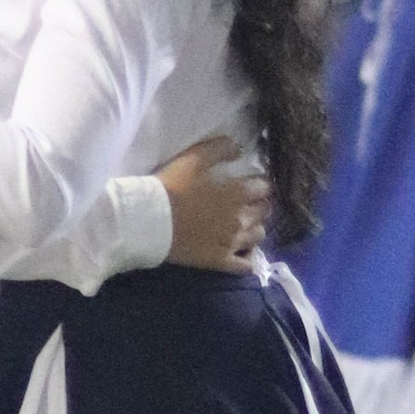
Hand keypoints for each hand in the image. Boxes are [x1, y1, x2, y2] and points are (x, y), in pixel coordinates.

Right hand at [157, 134, 268, 271]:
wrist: (150, 219)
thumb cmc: (172, 186)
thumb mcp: (195, 157)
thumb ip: (221, 148)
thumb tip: (239, 149)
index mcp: (238, 193)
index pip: (264, 188)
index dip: (259, 184)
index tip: (251, 184)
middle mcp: (241, 218)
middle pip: (264, 211)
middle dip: (259, 204)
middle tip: (248, 203)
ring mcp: (232, 242)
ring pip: (258, 235)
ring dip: (255, 227)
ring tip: (244, 225)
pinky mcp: (220, 261)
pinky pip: (246, 265)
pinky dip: (249, 259)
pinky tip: (243, 252)